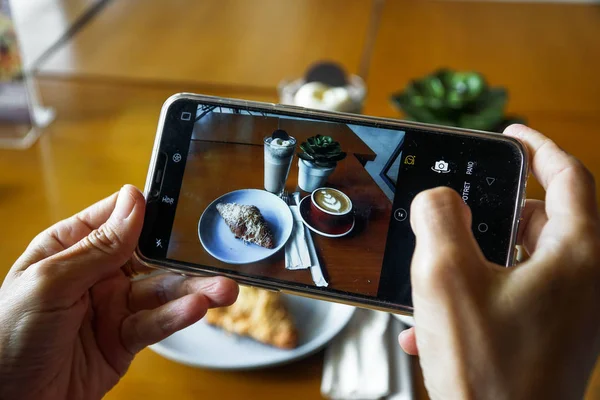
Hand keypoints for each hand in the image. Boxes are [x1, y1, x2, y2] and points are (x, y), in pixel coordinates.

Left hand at [0, 185, 237, 399]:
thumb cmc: (6, 339)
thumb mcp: (50, 283)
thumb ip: (97, 246)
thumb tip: (133, 201)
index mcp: (70, 248)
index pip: (118, 218)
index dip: (151, 212)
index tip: (185, 207)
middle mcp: (95, 274)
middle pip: (150, 257)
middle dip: (184, 257)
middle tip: (216, 254)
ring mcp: (112, 307)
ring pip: (161, 291)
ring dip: (193, 290)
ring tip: (223, 290)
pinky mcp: (124, 339)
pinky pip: (156, 323)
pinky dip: (177, 316)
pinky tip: (197, 309)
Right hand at [399, 125, 599, 398]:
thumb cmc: (484, 367)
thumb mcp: (444, 275)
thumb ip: (438, 218)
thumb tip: (438, 199)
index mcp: (578, 256)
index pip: (569, 176)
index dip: (538, 146)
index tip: (510, 134)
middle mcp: (586, 282)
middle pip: (548, 220)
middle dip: (500, 211)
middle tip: (463, 210)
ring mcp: (573, 313)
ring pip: (528, 260)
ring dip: (481, 259)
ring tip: (440, 274)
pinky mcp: (553, 337)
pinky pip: (517, 296)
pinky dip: (480, 296)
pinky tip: (433, 325)